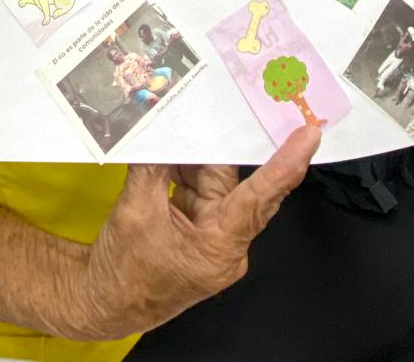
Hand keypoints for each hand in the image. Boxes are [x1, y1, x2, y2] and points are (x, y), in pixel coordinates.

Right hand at [78, 128, 317, 337]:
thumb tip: (162, 129)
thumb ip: (154, 165)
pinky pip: (199, 191)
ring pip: (214, 182)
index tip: (308, 136)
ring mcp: (212, 237)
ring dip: (191, 161)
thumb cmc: (123, 275)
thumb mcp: (136, 211)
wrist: (105, 302)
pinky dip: (182, 172)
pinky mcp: (198, 231)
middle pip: (233, 184)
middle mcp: (225, 244)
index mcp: (220, 247)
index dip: (287, 164)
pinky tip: (167, 156)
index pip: (261, 197)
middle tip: (216, 111)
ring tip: (170, 139)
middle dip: (217, 149)